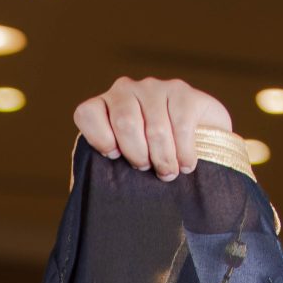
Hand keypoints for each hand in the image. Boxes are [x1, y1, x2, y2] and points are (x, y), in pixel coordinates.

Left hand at [74, 77, 232, 180]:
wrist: (195, 145)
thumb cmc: (146, 161)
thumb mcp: (119, 168)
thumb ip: (102, 172)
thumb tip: (88, 195)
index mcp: (102, 107)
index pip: (87, 114)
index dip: (99, 138)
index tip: (115, 157)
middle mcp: (125, 90)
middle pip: (126, 122)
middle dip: (137, 154)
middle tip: (146, 167)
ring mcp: (155, 88)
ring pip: (156, 129)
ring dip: (164, 158)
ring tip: (168, 172)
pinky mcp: (183, 92)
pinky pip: (182, 125)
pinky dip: (184, 153)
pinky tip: (186, 164)